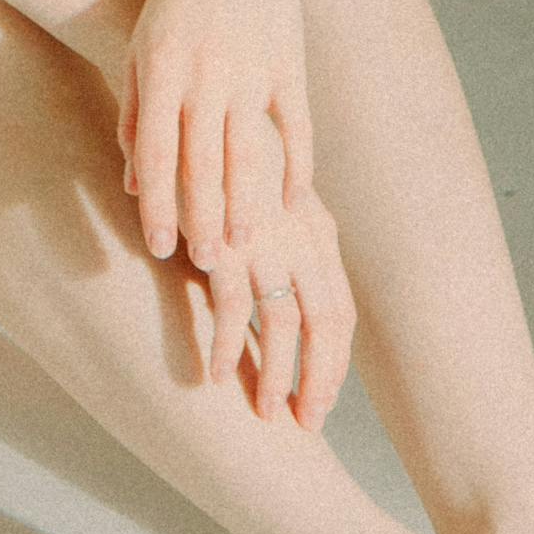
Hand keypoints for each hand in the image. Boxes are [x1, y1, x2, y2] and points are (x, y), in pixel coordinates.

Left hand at [118, 0, 312, 269]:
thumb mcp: (141, 49)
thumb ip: (136, 115)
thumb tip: (133, 183)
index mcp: (161, 69)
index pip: (157, 153)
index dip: (157, 205)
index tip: (159, 248)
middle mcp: (204, 73)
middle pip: (201, 162)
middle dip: (200, 218)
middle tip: (204, 265)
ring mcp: (251, 69)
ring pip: (248, 152)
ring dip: (246, 204)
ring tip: (245, 246)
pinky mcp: (289, 64)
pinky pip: (296, 127)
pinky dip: (298, 167)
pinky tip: (295, 204)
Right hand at [187, 182, 354, 429]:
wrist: (193, 110)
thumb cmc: (223, 159)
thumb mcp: (264, 201)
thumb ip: (278, 245)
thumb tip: (279, 304)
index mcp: (316, 230)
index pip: (340, 311)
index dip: (334, 362)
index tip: (322, 400)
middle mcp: (301, 237)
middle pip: (326, 325)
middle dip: (319, 381)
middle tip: (307, 423)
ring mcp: (265, 239)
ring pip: (284, 325)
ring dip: (276, 375)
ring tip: (266, 413)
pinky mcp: (223, 237)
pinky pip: (231, 307)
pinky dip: (227, 345)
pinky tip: (215, 374)